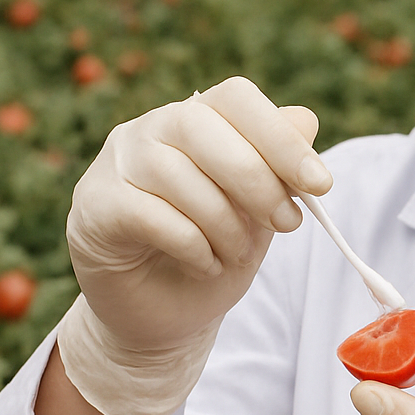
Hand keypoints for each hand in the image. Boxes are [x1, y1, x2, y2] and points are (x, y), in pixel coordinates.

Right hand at [58, 77, 331, 414]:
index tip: (320, 184)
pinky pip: (152, 215)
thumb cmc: (215, 251)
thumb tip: (306, 121)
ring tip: (236, 253)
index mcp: (195, 117)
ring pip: (178, 175)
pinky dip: (192, 246)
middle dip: (258, 181)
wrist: (164, 316)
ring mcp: (115, 163)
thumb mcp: (261, 212)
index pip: (236, 98)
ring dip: (225, 224)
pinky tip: (206, 264)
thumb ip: (279, 169)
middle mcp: (149, 129)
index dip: (281, 137)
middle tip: (288, 224)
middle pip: (204, 126)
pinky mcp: (94, 206)